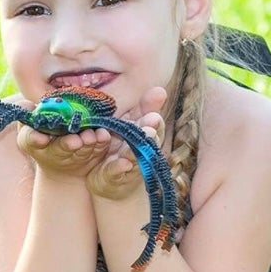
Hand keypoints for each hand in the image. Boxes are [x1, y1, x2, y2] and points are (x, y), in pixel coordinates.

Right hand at [15, 121, 114, 182]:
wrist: (63, 160)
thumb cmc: (42, 132)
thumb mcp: (29, 123)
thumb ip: (27, 112)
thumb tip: (29, 105)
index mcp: (33, 142)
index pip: (30, 139)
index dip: (34, 139)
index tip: (40, 139)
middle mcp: (52, 152)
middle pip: (59, 148)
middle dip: (67, 144)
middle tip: (74, 140)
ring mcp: (73, 156)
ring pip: (80, 151)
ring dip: (86, 144)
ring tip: (90, 137)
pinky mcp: (91, 155)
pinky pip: (97, 149)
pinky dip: (101, 143)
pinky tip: (103, 135)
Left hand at [86, 86, 166, 203]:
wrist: (110, 181)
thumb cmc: (123, 146)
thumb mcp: (131, 124)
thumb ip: (145, 108)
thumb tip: (160, 90)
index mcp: (144, 136)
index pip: (153, 127)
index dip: (154, 123)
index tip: (154, 117)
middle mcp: (140, 152)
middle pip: (146, 143)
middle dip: (148, 136)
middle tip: (148, 130)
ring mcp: (127, 165)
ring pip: (132, 157)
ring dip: (133, 151)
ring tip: (131, 147)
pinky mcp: (113, 177)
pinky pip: (116, 172)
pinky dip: (119, 168)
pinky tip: (122, 163)